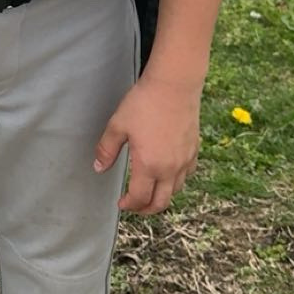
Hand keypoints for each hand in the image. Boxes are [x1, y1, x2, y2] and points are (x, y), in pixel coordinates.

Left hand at [92, 74, 201, 214]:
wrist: (174, 85)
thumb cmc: (145, 103)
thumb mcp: (118, 125)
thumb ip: (107, 150)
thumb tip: (99, 167)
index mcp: (148, 165)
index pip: (139, 198)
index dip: (128, 205)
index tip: (121, 203)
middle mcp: (170, 168)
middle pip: (160, 203)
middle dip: (145, 209)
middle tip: (134, 205)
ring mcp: (185, 160)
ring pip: (175, 191)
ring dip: (161, 196)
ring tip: (149, 190)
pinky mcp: (194, 150)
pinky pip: (187, 175)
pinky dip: (176, 181)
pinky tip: (167, 172)